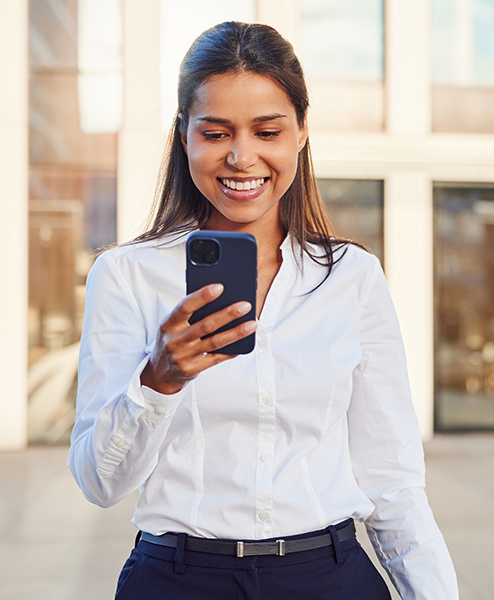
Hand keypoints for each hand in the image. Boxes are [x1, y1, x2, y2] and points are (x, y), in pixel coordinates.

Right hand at [141, 284, 256, 394]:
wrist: (159, 372)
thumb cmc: (172, 340)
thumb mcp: (172, 325)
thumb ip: (190, 314)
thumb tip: (220, 300)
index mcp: (169, 324)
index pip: (185, 307)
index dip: (202, 296)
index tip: (220, 287)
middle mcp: (175, 340)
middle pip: (206, 325)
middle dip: (227, 314)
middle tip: (245, 305)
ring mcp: (184, 356)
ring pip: (215, 342)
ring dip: (235, 332)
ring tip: (252, 324)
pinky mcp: (193, 369)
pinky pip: (217, 359)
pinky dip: (231, 350)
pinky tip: (244, 342)